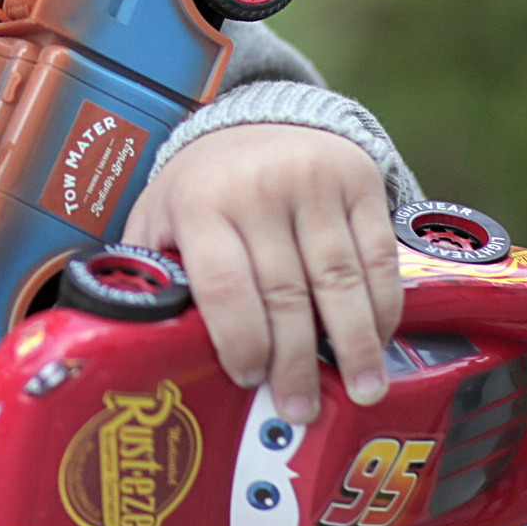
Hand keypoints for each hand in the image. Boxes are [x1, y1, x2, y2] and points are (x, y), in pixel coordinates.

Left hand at [121, 124, 401, 423]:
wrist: (257, 115)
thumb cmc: (203, 186)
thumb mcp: (160, 216)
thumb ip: (156, 271)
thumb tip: (144, 347)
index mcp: (199, 203)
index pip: (224, 286)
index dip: (241, 342)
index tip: (250, 381)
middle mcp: (257, 188)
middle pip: (286, 294)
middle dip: (297, 362)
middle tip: (303, 410)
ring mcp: (313, 181)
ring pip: (340, 280)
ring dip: (354, 344)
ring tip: (360, 389)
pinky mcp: (358, 180)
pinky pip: (377, 256)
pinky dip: (382, 304)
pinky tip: (378, 338)